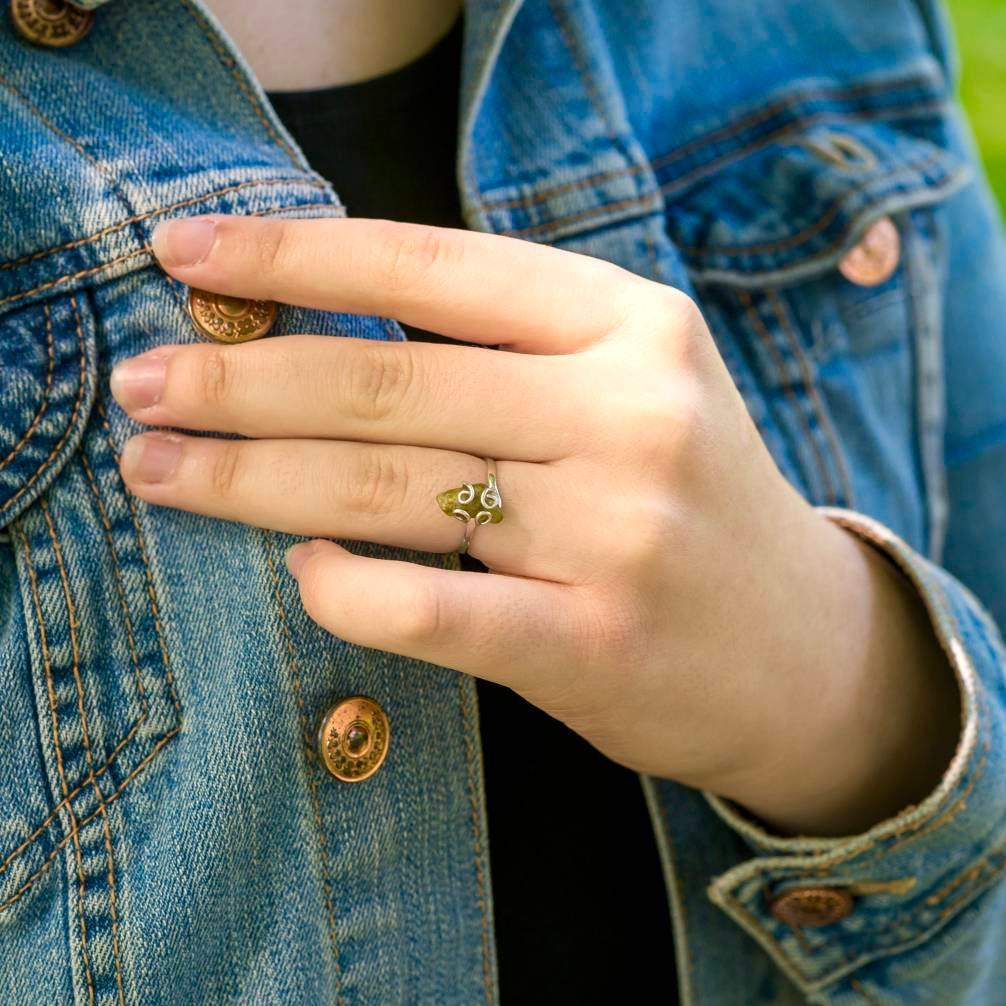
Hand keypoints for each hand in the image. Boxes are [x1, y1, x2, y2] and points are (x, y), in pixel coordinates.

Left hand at [110, 215, 958, 835]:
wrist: (805, 643)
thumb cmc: (691, 502)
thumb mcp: (632, 387)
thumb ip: (508, 350)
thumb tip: (315, 327)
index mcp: (634, 324)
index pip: (435, 265)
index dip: (295, 254)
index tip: (187, 255)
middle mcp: (630, 413)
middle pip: (391, 380)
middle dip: (242, 380)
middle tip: (143, 384)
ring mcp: (617, 531)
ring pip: (392, 487)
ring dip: (252, 478)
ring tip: (159, 468)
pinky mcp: (594, 642)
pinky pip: (431, 605)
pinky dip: (346, 586)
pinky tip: (301, 568)